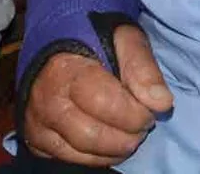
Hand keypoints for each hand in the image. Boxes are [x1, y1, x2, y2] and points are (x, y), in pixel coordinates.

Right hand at [24, 26, 173, 166]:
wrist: (58, 50)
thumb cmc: (95, 42)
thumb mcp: (124, 39)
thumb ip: (143, 67)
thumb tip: (162, 103)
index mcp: (64, 70)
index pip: (103, 103)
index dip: (133, 113)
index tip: (149, 110)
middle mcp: (45, 101)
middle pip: (92, 136)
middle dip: (127, 136)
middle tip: (142, 125)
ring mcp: (38, 124)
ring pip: (83, 154)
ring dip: (116, 149)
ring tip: (129, 133)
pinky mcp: (38, 142)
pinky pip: (73, 161)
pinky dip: (99, 157)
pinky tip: (111, 141)